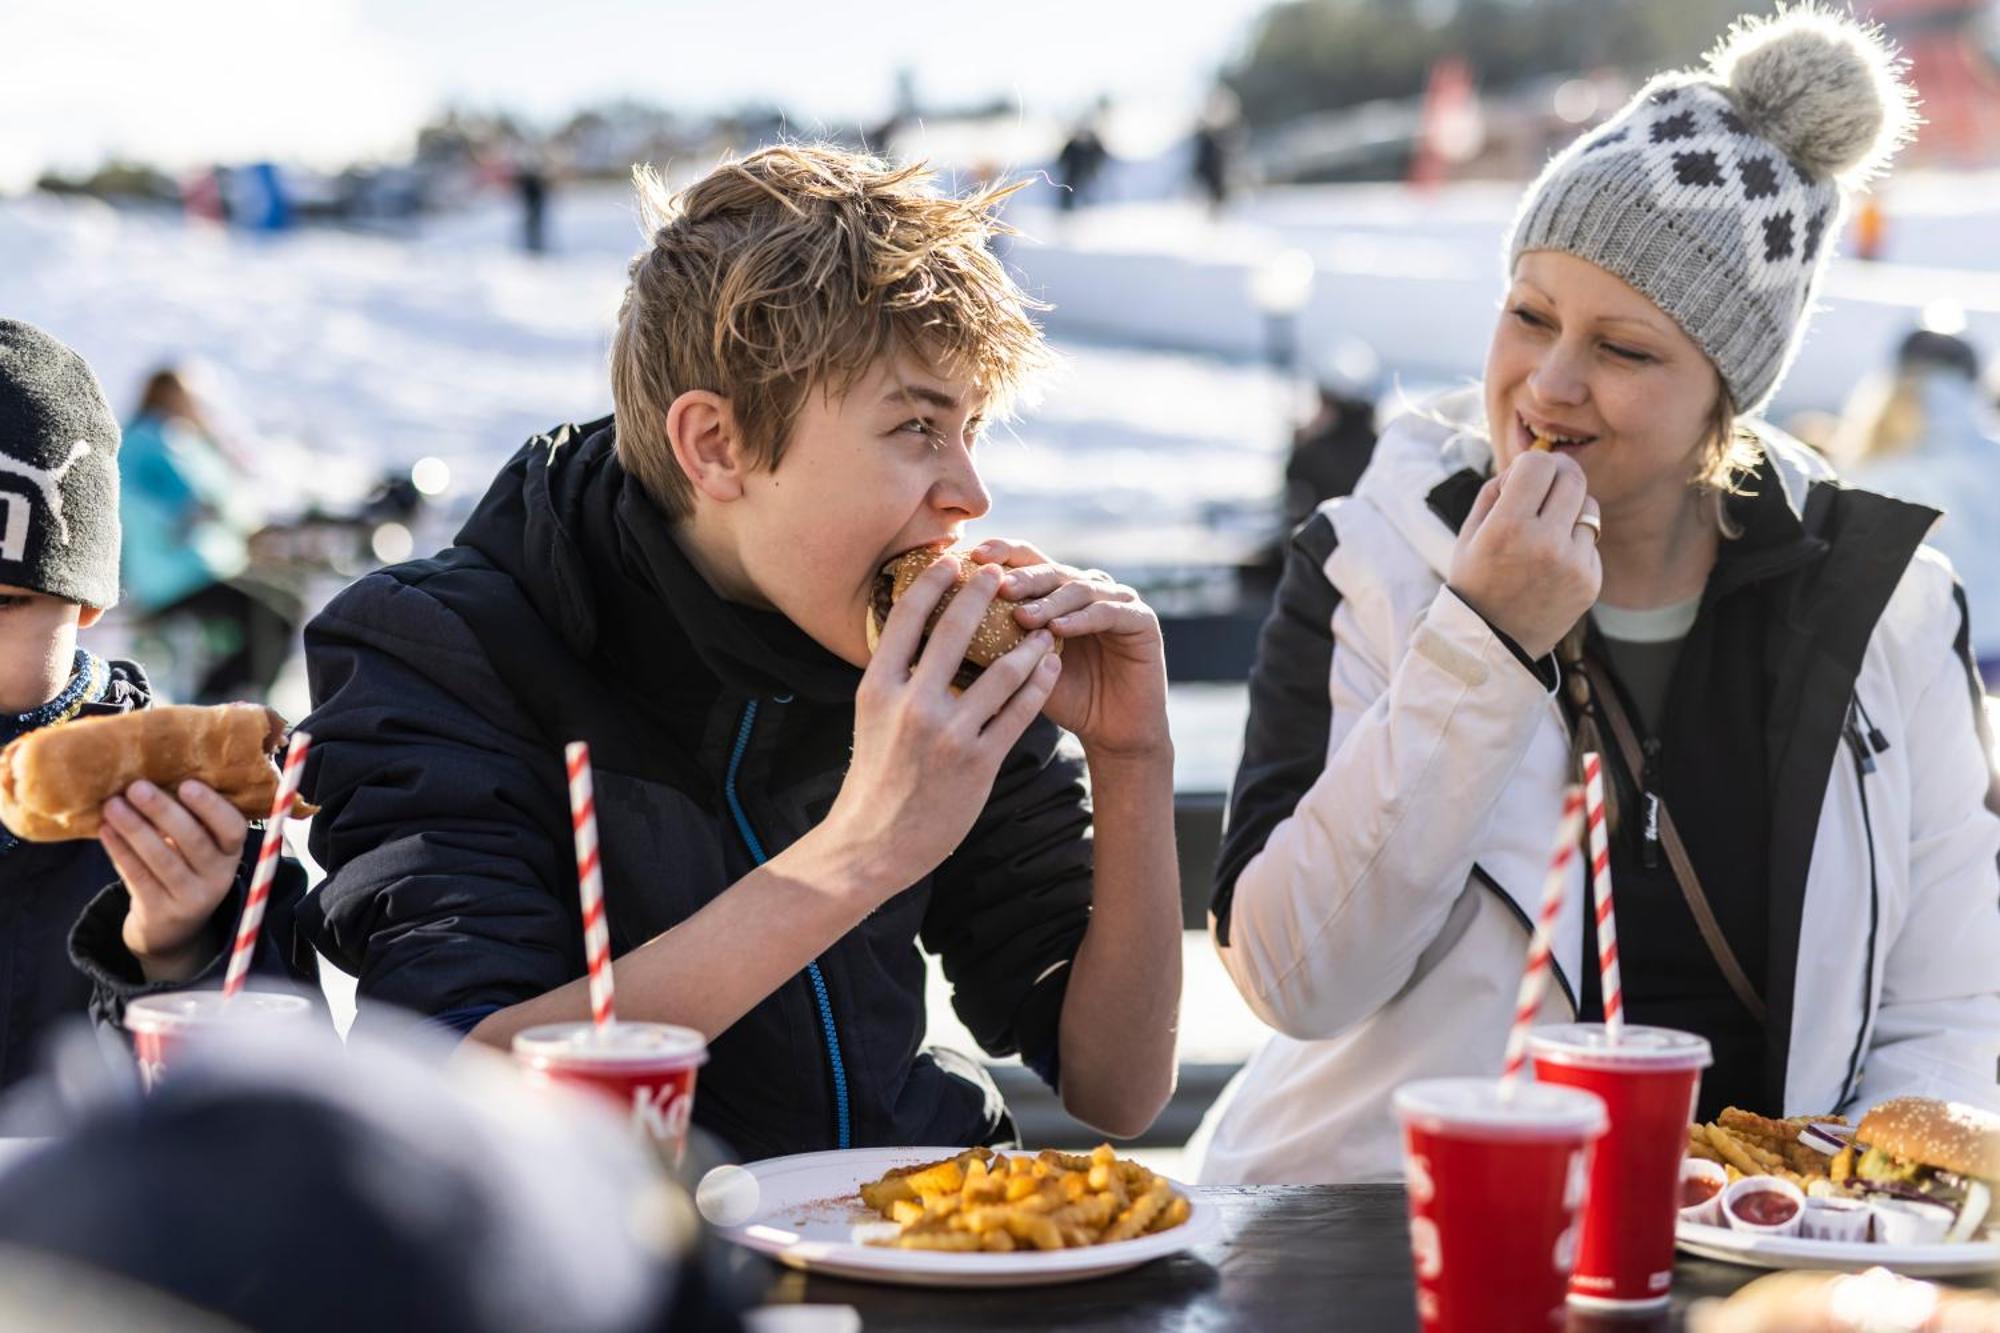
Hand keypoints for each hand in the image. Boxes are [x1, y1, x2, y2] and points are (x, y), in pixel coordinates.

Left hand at [101, 780, 247, 982]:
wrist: (173, 930)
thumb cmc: (186, 870)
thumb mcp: (203, 850)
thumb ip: (192, 820)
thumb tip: (158, 773)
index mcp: (231, 853)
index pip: (233, 829)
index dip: (212, 807)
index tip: (186, 784)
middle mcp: (217, 877)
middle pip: (193, 841)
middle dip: (162, 811)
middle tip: (136, 786)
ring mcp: (190, 898)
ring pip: (162, 859)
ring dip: (135, 829)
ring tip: (113, 804)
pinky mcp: (160, 912)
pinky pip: (138, 876)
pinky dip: (120, 851)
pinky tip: (106, 831)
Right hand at [822, 556, 1064, 894]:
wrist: (873, 846)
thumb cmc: (874, 779)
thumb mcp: (872, 719)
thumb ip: (894, 678)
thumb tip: (914, 635)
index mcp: (879, 688)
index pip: (907, 619)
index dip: (932, 583)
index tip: (953, 559)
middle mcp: (912, 705)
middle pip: (954, 632)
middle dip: (982, 595)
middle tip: (1004, 573)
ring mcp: (948, 735)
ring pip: (1001, 672)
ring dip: (1027, 643)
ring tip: (1044, 624)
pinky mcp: (979, 763)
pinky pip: (1019, 713)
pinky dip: (1039, 684)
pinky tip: (1051, 666)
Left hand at [971, 539, 1169, 759]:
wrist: (1112, 731)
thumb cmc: (1062, 698)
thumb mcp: (1020, 668)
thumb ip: (990, 644)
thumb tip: (932, 633)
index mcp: (1056, 592)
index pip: (1026, 560)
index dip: (1001, 553)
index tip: (969, 558)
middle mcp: (1087, 587)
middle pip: (1050, 569)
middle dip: (1022, 576)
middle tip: (996, 585)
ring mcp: (1117, 599)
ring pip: (1078, 588)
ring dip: (1049, 600)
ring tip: (1023, 616)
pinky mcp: (1142, 619)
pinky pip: (1109, 612)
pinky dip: (1083, 619)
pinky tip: (1059, 630)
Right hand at [1446, 450, 1600, 658]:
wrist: (1492, 642)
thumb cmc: (1476, 580)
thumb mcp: (1470, 533)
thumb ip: (1498, 490)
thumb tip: (1533, 464)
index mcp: (1508, 528)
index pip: (1539, 464)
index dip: (1534, 461)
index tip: (1527, 472)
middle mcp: (1545, 543)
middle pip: (1573, 478)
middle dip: (1560, 473)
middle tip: (1548, 482)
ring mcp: (1573, 565)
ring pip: (1589, 507)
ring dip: (1571, 507)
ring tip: (1548, 527)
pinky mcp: (1590, 582)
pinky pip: (1591, 541)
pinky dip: (1575, 542)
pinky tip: (1552, 562)